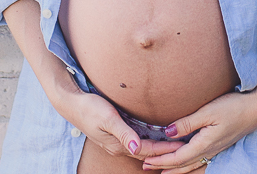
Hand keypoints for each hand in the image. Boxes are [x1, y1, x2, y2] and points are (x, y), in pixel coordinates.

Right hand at [57, 89, 183, 160]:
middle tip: (185, 147)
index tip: (181, 146)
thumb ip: (123, 133)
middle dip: (165, 152)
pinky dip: (150, 140)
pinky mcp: (116, 133)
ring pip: (143, 148)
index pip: (147, 151)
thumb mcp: (107, 118)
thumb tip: (137, 148)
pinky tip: (158, 136)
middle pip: (147, 153)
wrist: (71, 103)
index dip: (165, 149)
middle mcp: (119, 146)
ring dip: (158, 148)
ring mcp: (117, 141)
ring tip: (176, 144)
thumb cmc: (89, 108)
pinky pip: (137, 140)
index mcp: (118, 145)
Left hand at [141, 64, 256, 171]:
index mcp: (204, 144)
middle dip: (164, 166)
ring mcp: (217, 148)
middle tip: (146, 167)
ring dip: (176, 168)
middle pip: (183, 164)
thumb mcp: (208, 112)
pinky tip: (190, 164)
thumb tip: (167, 132)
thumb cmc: (234, 106)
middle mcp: (210, 150)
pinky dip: (190, 165)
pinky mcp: (221, 144)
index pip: (177, 157)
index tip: (145, 161)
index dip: (160, 160)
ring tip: (164, 171)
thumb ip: (187, 123)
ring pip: (192, 164)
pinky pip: (202, 160)